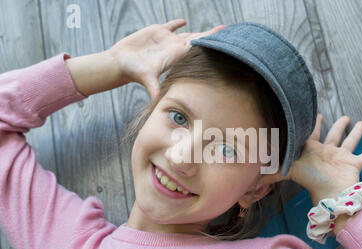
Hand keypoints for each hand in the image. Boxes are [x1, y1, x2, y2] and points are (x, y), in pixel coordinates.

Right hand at [107, 19, 226, 99]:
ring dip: (200, 31)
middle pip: (198, 41)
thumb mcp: (146, 78)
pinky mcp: (156, 32)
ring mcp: (167, 40)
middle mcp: (174, 48)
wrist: (120, 64)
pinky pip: (170, 26)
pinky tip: (184, 21)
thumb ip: (153, 87)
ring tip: (213, 29)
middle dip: (212, 37)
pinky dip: (177, 24)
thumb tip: (157, 100)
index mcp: (176, 56)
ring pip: (187, 34)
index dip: (209, 44)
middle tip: (227, 32)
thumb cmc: (133, 71)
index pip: (197, 49)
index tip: (223, 41)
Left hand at [258, 114, 361, 204]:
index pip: (311, 133)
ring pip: (352, 141)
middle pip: (334, 135)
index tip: (316, 112)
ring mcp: (342, 158)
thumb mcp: (288, 170)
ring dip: (357, 132)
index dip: (312, 123)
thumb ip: (269, 170)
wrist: (330, 196)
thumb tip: (248, 175)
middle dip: (338, 125)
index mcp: (312, 151)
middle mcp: (328, 152)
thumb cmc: (310, 182)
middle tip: (344, 116)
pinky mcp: (355, 165)